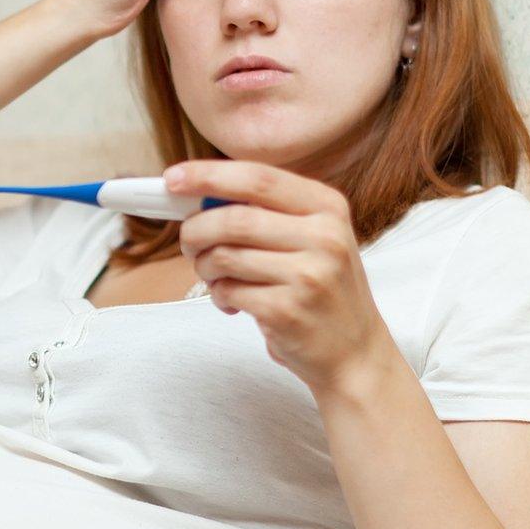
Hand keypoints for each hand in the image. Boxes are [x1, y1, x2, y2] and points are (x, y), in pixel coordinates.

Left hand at [165, 159, 397, 394]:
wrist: (356, 353)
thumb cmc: (323, 290)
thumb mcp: (313, 238)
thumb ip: (267, 212)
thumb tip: (199, 195)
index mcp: (327, 207)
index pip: (258, 178)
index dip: (209, 175)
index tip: (173, 179)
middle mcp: (324, 236)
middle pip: (234, 218)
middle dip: (197, 230)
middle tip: (189, 244)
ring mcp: (308, 275)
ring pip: (224, 256)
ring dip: (205, 267)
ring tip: (215, 278)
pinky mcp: (288, 311)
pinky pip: (228, 291)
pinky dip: (218, 296)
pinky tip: (232, 303)